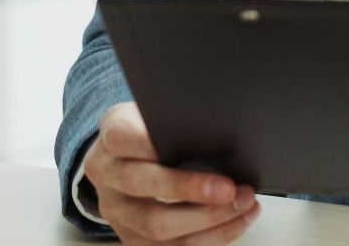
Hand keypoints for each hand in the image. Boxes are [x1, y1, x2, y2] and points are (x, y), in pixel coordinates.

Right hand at [81, 101, 260, 245]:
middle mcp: (107, 176)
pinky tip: (236, 220)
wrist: (122, 160)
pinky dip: (212, 236)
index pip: (122, 138)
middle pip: (140, 185)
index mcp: (111, 138)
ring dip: (207, 220)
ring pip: (156, 227)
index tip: (189, 139)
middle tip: (229, 188)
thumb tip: (217, 135)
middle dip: (188, 188)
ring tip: (242, 204)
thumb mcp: (152, 115)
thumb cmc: (148, 134)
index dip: (150, 142)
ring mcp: (117, 212)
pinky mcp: (133, 238)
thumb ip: (172, 122)